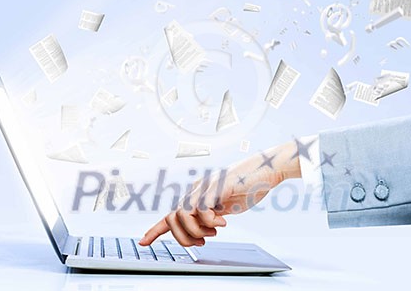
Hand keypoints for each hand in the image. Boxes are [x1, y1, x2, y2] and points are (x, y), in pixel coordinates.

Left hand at [139, 141, 300, 246]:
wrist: (267, 169)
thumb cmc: (249, 187)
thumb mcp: (226, 207)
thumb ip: (212, 217)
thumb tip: (203, 230)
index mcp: (198, 195)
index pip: (171, 214)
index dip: (156, 229)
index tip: (143, 242)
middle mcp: (197, 190)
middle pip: (172, 218)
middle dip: (183, 237)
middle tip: (203, 241)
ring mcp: (206, 187)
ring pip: (183, 215)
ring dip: (196, 231)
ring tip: (214, 231)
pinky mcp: (217, 186)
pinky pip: (200, 208)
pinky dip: (209, 221)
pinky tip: (223, 221)